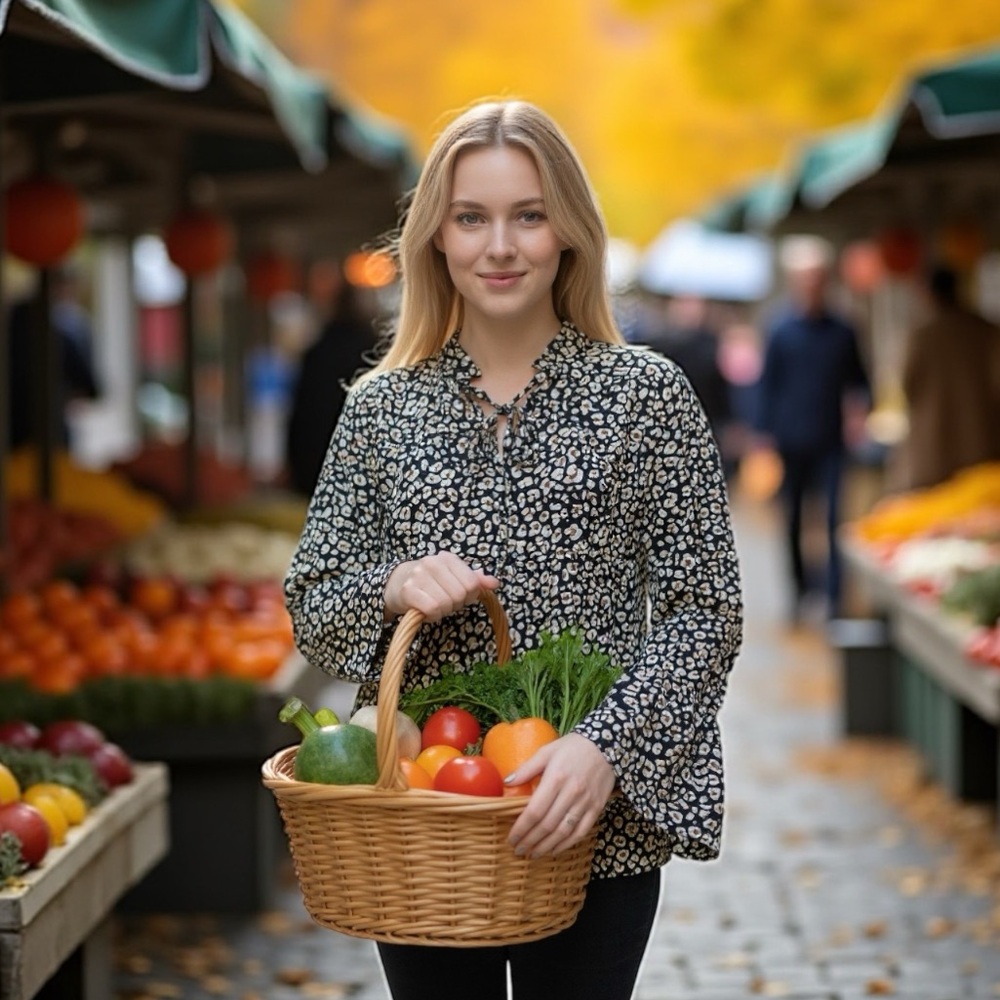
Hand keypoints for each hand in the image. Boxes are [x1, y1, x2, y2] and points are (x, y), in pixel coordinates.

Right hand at [383, 551, 498, 621]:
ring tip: (433, 605)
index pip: (472, 583)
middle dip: (455, 604)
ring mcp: (419, 576)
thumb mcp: (452, 576)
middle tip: (444, 603)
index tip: (459, 597)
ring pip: (446, 603)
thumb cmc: (429, 582)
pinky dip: (432, 616)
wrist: (395, 583)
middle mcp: (433, 563)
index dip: (469, 596)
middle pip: (460, 595)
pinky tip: (426, 611)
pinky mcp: (408, 591)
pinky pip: (432, 610)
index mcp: (448, 558)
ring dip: (442, 611)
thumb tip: (495, 583)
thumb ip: (474, 579)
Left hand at [506, 733, 615, 858]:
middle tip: (519, 849)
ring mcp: (585, 802)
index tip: (512, 838)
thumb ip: (527, 768)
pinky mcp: (597, 808)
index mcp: (556, 778)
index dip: (522, 828)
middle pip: (547, 825)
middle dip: (531, 840)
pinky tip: (555, 849)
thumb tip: (506, 782)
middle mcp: (571, 793)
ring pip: (563, 832)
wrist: (607, 745)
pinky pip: (581, 832)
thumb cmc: (572, 747)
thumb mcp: (547, 751)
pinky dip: (567, 844)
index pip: (535, 810)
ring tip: (533, 854)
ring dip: (546, 846)